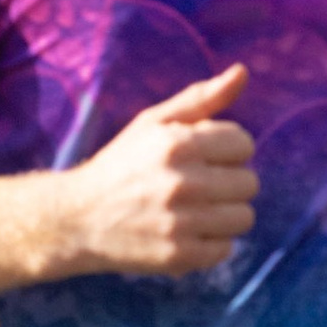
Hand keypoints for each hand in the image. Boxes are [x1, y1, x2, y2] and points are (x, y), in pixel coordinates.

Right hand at [59, 67, 257, 277]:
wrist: (77, 219)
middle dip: (228, 182)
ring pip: (244, 217)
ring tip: (194, 210)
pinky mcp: (179, 256)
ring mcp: (181, 222)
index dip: (226, 150)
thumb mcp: (153, 123)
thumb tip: (242, 71)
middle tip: (196, 186)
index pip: (244, 143)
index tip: (203, 158)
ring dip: (224, 214)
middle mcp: (183, 182)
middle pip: (249, 182)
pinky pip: (226, 249)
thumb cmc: (121, 164)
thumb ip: (200, 98)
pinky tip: (185, 232)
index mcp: (178, 144)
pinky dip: (210, 243)